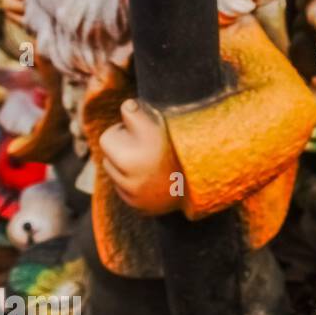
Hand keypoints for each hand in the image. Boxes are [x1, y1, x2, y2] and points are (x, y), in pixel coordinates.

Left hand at [100, 99, 182, 214]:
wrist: (208, 174)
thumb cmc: (181, 143)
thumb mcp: (159, 122)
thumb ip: (135, 110)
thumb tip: (125, 106)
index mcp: (129, 158)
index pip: (107, 138)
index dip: (124, 131)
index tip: (143, 132)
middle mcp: (131, 180)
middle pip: (108, 158)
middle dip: (122, 150)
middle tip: (148, 147)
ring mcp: (136, 196)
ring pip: (116, 176)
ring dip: (126, 167)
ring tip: (151, 162)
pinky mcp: (141, 208)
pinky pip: (126, 192)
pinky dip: (135, 184)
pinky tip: (154, 178)